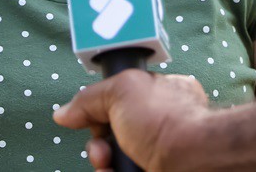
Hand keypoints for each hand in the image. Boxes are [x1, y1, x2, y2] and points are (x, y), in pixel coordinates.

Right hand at [53, 71, 209, 171]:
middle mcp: (161, 124)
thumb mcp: (120, 90)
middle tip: (104, 148)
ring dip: (102, 164)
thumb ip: (89, 99)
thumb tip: (64, 113)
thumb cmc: (164, 120)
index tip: (96, 117)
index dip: (102, 110)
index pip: (120, 100)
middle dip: (99, 143)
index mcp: (161, 93)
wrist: (191, 160)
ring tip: (108, 165)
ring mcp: (158, 154)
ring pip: (116, 160)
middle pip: (113, 135)